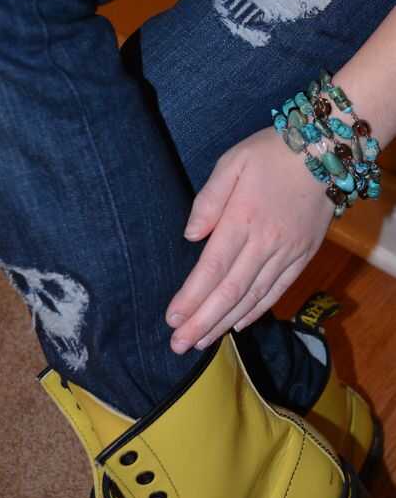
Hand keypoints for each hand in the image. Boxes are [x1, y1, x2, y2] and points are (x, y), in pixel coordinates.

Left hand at [165, 126, 334, 353]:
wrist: (324, 152)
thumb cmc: (271, 154)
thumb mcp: (232, 163)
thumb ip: (209, 200)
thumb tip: (190, 236)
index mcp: (243, 220)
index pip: (212, 268)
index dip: (192, 297)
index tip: (173, 319)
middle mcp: (266, 243)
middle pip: (230, 291)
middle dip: (202, 321)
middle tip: (179, 345)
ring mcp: (287, 253)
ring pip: (253, 297)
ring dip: (225, 322)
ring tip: (202, 342)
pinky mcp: (303, 256)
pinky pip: (278, 290)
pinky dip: (257, 311)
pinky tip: (239, 325)